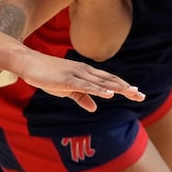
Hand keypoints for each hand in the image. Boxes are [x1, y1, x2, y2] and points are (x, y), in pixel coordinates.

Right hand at [17, 52, 143, 112]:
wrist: (29, 63)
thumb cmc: (46, 75)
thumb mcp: (66, 89)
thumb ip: (81, 98)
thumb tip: (94, 108)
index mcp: (85, 73)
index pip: (108, 80)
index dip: (123, 86)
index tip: (137, 94)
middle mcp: (85, 71)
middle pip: (110, 80)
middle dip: (126, 88)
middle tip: (141, 96)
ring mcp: (77, 74)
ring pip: (101, 82)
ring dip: (118, 88)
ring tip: (132, 93)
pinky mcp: (67, 79)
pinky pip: (86, 86)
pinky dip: (99, 90)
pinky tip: (109, 94)